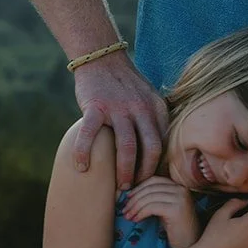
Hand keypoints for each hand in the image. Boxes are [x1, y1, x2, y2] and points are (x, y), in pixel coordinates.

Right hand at [72, 49, 168, 188]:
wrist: (102, 59)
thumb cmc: (125, 85)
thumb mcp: (149, 98)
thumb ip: (154, 120)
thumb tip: (159, 152)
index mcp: (156, 108)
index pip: (165, 142)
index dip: (160, 165)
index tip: (154, 181)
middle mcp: (141, 108)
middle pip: (151, 148)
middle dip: (146, 173)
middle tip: (138, 189)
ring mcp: (118, 108)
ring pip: (127, 146)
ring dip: (124, 170)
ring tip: (120, 187)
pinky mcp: (95, 107)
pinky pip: (90, 135)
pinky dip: (84, 153)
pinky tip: (82, 168)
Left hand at [122, 175, 199, 247]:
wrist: (190, 243)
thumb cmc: (175, 228)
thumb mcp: (165, 208)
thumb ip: (155, 198)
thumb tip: (131, 194)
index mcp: (179, 186)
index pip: (154, 180)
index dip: (139, 188)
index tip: (128, 199)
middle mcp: (181, 189)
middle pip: (150, 188)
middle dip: (134, 199)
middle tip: (124, 210)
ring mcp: (180, 198)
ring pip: (149, 197)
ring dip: (135, 207)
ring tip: (128, 217)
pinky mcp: (176, 209)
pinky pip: (152, 207)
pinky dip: (140, 213)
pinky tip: (136, 220)